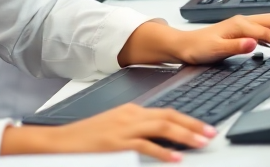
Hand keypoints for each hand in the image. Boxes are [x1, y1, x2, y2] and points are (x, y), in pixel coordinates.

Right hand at [1, 103, 215, 161]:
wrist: (59, 141)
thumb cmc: (86, 138)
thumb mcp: (115, 127)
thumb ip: (137, 129)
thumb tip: (161, 137)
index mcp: (131, 110)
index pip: (167, 112)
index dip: (188, 119)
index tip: (204, 126)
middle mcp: (130, 115)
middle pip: (169, 117)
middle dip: (193, 125)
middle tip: (211, 133)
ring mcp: (123, 129)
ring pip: (162, 128)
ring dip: (184, 135)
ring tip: (200, 143)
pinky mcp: (116, 144)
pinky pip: (145, 146)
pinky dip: (163, 152)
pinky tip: (175, 158)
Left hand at [176, 13, 269, 60]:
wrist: (184, 45)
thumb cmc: (197, 48)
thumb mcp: (215, 50)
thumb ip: (236, 46)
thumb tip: (254, 43)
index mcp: (239, 24)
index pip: (268, 31)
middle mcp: (243, 21)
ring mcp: (243, 24)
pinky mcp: (242, 30)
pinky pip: (265, 28)